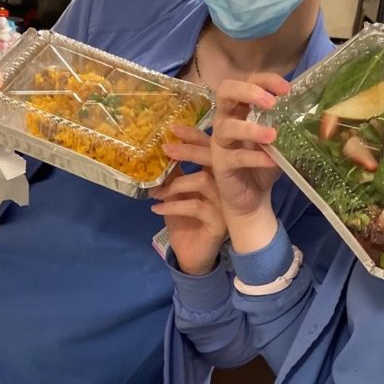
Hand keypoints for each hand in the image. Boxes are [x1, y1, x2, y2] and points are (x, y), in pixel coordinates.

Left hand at [150, 125, 227, 275]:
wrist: (192, 255)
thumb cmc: (185, 219)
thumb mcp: (177, 192)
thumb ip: (174, 172)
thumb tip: (160, 148)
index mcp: (217, 173)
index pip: (211, 147)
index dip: (194, 135)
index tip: (173, 129)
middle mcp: (226, 185)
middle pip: (212, 159)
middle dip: (188, 151)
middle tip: (165, 149)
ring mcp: (225, 203)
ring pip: (204, 181)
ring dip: (176, 184)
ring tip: (157, 192)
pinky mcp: (219, 222)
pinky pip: (196, 207)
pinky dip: (173, 206)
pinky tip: (157, 209)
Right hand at [210, 73, 289, 252]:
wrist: (251, 199)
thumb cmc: (263, 163)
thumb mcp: (278, 141)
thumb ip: (287, 125)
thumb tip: (315, 111)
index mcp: (240, 109)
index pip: (247, 81)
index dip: (265, 80)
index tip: (287, 89)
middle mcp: (225, 120)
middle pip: (225, 92)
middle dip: (248, 91)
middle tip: (271, 102)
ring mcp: (220, 143)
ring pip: (226, 127)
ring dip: (250, 129)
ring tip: (273, 135)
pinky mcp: (221, 165)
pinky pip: (235, 158)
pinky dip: (255, 158)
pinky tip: (272, 160)